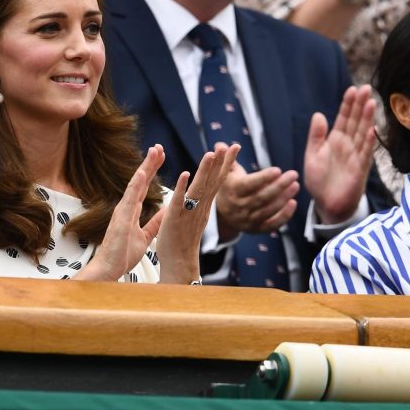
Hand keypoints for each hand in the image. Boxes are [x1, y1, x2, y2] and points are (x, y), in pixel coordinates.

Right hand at [86, 144, 167, 280]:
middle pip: (140, 180)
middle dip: (149, 163)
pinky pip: (129, 199)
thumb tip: (167, 212)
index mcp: (132, 210)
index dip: (151, 170)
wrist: (109, 269)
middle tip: (158, 146)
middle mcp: (126, 207)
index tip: (160, 155)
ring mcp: (122, 211)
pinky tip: (142, 173)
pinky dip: (135, 185)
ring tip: (153, 152)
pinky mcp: (120, 219)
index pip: (144, 185)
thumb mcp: (145, 236)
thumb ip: (154, 223)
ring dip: (144, 168)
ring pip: (134, 185)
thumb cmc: (123, 253)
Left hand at [157, 143, 239, 282]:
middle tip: (231, 146)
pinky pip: (180, 201)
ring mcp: (189, 213)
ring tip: (212, 153)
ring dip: (205, 170)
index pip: (217, 180)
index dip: (226, 164)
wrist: (178, 263)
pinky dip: (183, 188)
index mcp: (204, 205)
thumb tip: (201, 186)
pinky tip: (186, 174)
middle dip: (222, 163)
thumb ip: (199, 200)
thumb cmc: (183, 239)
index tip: (234, 147)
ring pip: (199, 188)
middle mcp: (201, 207)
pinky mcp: (175, 219)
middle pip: (213, 181)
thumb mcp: (195, 215)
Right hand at [215, 158, 298, 241]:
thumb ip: (225, 159)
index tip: (278, 170)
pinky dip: (284, 216)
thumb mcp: (224, 172)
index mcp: (233, 191)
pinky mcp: (256, 229)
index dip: (264, 178)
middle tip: (293, 174)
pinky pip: (272, 225)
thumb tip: (222, 145)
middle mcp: (240, 207)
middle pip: (262, 197)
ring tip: (296, 185)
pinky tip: (293, 203)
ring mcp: (248, 220)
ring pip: (268, 210)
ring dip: (284, 198)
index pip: (249, 185)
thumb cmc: (227, 187)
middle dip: (279, 186)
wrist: (221, 215)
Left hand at [304, 84, 375, 224]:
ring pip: (363, 133)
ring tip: (371, 103)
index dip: (348, 104)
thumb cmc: (319, 181)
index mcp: (335, 140)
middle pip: (356, 121)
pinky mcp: (360, 169)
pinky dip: (369, 142)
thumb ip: (316, 136)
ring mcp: (356, 156)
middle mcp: (348, 145)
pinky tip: (372, 129)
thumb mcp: (312, 155)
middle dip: (360, 105)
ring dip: (367, 119)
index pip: (343, 118)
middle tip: (366, 88)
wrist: (326, 204)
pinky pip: (366, 153)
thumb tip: (318, 114)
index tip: (352, 89)